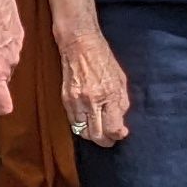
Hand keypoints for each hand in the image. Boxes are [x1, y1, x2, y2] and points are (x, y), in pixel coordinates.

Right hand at [54, 23, 129, 148]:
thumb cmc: (104, 60)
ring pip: (83, 132)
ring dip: (92, 135)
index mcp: (109, 95)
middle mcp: (91, 101)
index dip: (118, 135)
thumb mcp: (121, 80)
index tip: (121, 133)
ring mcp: (76, 101)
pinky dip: (81, 126)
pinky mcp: (65, 99)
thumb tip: (121, 125)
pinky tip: (88, 122)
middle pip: (96, 135)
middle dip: (105, 141)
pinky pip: (73, 122)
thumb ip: (122, 104)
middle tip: (110, 138)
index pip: (113, 128)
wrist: (80, 44)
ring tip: (99, 130)